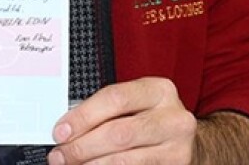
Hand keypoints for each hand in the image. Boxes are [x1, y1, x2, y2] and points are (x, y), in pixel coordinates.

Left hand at [48, 78, 195, 164]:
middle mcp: (173, 117)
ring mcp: (177, 146)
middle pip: (118, 133)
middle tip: (60, 154)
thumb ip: (106, 110)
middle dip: (83, 146)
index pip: (114, 99)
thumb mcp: (136, 104)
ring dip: (92, 164)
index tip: (60, 131)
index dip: (83, 116)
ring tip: (72, 164)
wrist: (188, 143)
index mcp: (159, 91)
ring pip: (125, 159)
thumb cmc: (152, 119)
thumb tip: (67, 128)